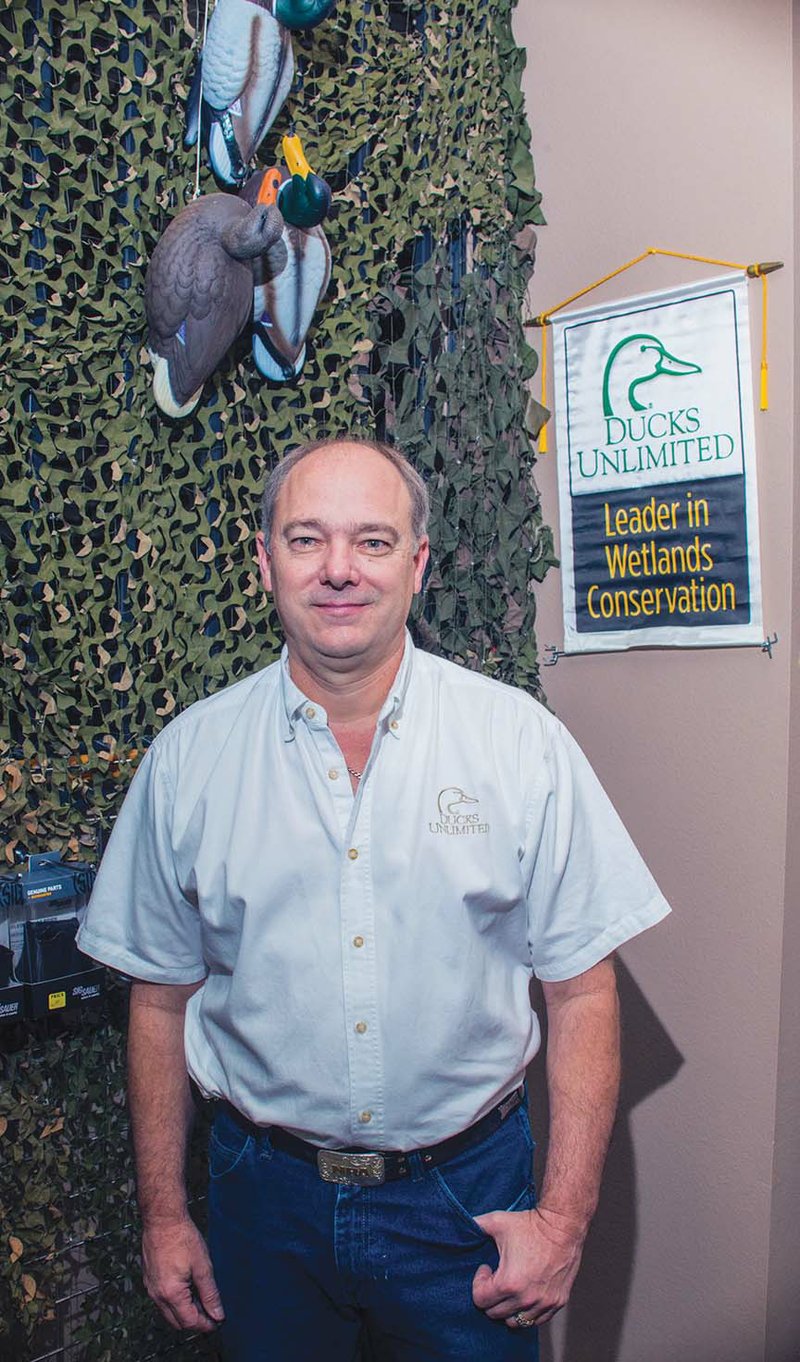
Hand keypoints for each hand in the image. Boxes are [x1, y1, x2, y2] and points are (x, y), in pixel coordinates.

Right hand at [142, 1216, 224, 1331]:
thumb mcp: (202, 1266)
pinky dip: (175, 1302)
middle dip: (195, 1321)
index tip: (217, 1322)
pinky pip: (162, 1300)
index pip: (189, 1322)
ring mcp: (150, 1288)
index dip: (205, 1325)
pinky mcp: (149, 1279)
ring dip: (185, 1312)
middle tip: (212, 1313)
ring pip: (168, 1312)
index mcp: (171, 1294)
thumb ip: (210, 1294)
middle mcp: (157, 1295)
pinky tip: (188, 1289)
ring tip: (202, 1300)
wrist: (162, 1219)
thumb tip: (217, 1314)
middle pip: (177, 1322)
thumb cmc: (182, 1237)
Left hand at [471, 1206, 584, 1327]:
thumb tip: (460, 1224)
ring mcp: (543, 1303)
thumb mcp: (496, 1222)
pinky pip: (536, 1320)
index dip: (478, 1284)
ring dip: (508, 1307)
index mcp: (508, 1283)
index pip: (480, 1301)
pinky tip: (526, 1291)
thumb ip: (474, 1225)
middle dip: (491, 1296)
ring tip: (510, 1287)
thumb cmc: (529, 1224)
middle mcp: (526, 1298)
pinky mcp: (557, 1302)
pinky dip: (527, 1311)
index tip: (486, 1268)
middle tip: (496, 1277)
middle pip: (495, 1314)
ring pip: (516, 1321)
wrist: (562, 1225)